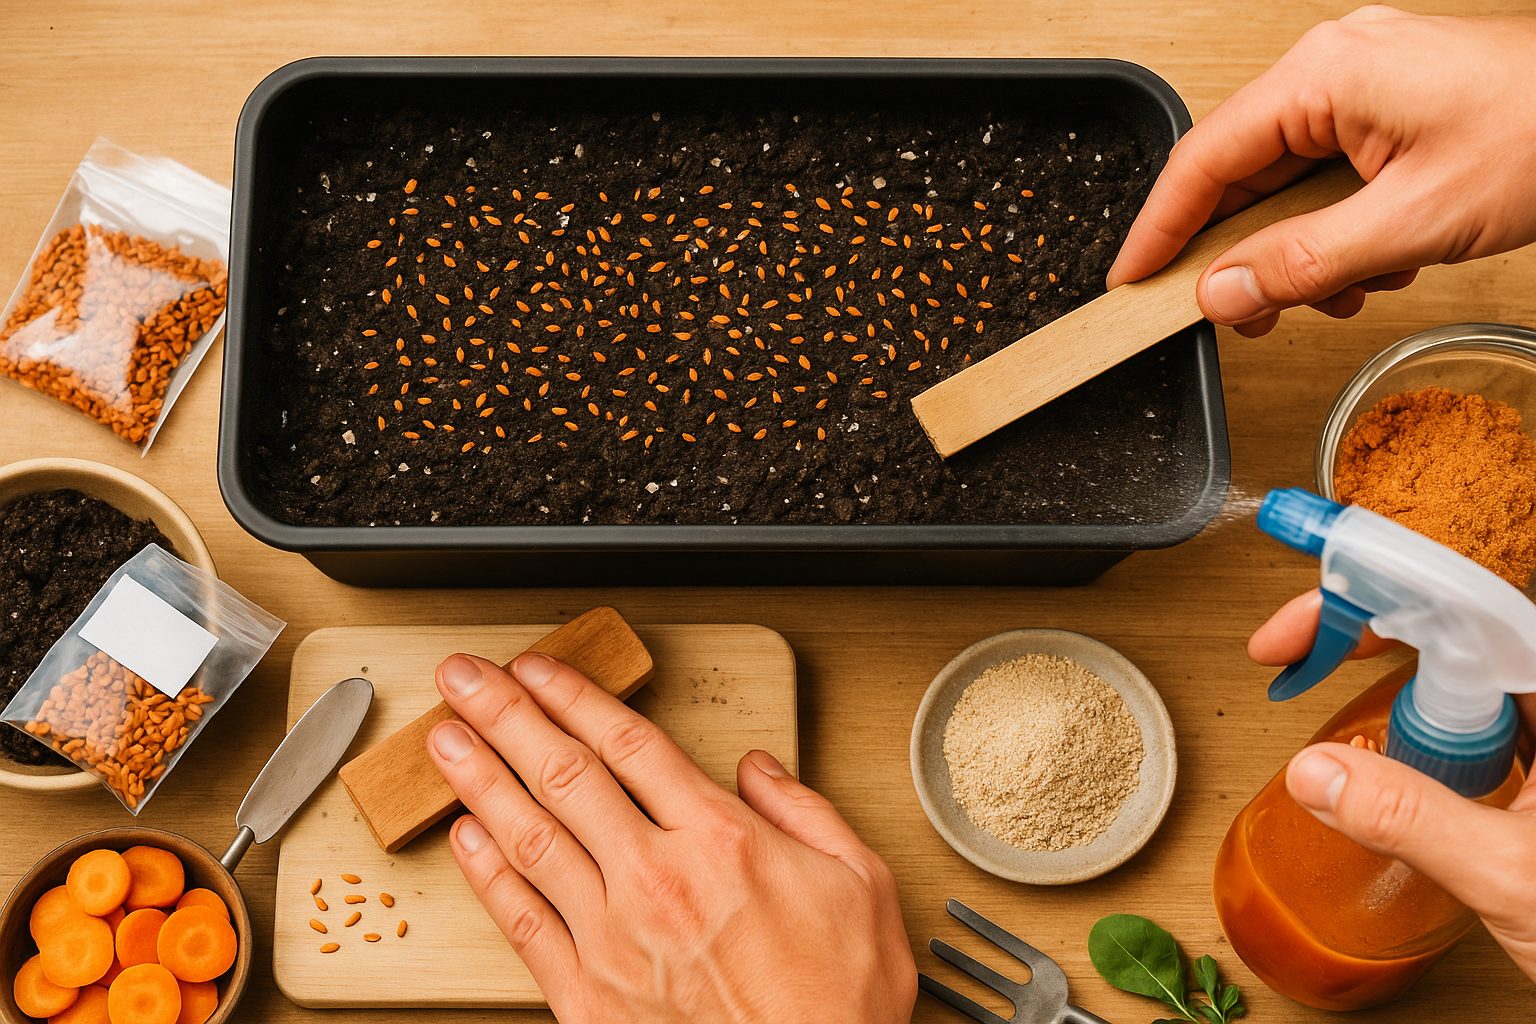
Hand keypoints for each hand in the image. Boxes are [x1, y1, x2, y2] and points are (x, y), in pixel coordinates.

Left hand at [426, 652, 915, 1023]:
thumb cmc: (836, 1002)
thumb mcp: (860, 883)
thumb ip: (805, 811)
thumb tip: (758, 768)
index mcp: (720, 840)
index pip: (629, 744)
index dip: (575, 696)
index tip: (539, 668)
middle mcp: (656, 878)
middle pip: (564, 773)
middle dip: (505, 714)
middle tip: (464, 678)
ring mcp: (614, 936)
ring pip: (530, 837)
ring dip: (480, 779)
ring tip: (445, 738)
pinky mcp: (587, 995)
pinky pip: (523, 920)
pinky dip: (487, 874)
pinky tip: (465, 836)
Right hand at [1108, 5, 1535, 335]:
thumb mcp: (1415, 222)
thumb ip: (1305, 261)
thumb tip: (1222, 291)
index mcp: (1324, 75)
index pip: (1204, 160)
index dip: (1159, 229)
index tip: (1130, 283)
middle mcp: (1334, 70)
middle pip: (1242, 175)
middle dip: (1244, 254)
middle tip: (1244, 315)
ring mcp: (1366, 87)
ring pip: (1289, 184)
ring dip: (1303, 252)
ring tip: (1338, 292)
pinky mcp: (1394, 110)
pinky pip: (1333, 178)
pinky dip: (1341, 232)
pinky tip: (1378, 263)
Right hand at [1251, 593, 1535, 980]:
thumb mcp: (1511, 876)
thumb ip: (1410, 821)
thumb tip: (1318, 771)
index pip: (1468, 610)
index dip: (1376, 599)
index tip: (1308, 626)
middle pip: (1456, 629)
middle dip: (1368, 624)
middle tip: (1296, 644)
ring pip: (1465, 674)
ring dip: (1392, 673)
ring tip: (1328, 673)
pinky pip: (1480, 720)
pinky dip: (1424, 723)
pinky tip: (1394, 746)